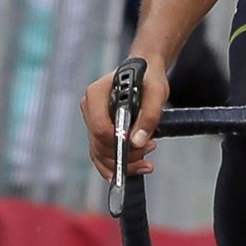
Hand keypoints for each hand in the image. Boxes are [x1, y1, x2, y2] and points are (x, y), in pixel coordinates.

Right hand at [83, 55, 168, 182]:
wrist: (146, 73)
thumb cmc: (149, 79)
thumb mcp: (156, 93)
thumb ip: (149, 116)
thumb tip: (137, 141)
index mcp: (96, 94)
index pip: (100, 127)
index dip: (117, 141)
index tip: (140, 145)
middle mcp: (90, 108)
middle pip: (99, 143)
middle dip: (123, 155)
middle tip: (149, 152)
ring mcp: (93, 120)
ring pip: (99, 152)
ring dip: (122, 163)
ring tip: (146, 163)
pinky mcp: (100, 131)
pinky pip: (101, 153)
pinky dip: (115, 165)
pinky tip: (130, 172)